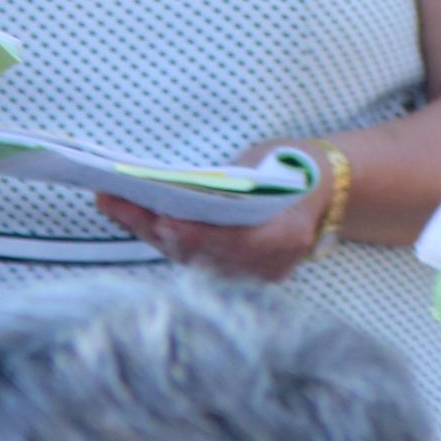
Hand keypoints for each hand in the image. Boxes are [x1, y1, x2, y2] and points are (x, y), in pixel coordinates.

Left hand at [97, 151, 331, 283]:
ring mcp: (255, 278)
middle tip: (112, 200)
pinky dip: (165, 240)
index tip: (156, 216)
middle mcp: (270, 265)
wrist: (327, 190)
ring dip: (149, 233)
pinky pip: (195, 261)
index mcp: (287, 234)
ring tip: (114, 205)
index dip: (191, 231)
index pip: (230, 241)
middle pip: (199, 252)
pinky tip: (138, 220)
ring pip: (191, 259)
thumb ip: (231, 182)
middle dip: (151, 226)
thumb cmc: (292, 166)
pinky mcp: (241, 279)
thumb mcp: (266, 161)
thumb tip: (178, 189)